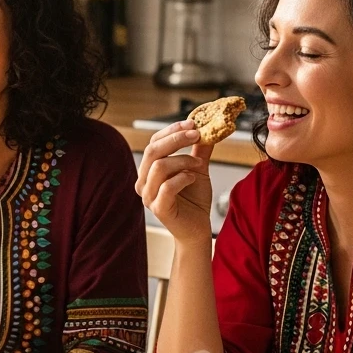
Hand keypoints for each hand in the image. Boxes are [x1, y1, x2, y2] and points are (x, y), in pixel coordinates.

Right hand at [134, 120, 213, 244]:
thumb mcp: (198, 169)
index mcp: (149, 170)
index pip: (153, 143)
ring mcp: (149, 196)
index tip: (192, 123)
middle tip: (197, 134)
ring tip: (199, 163)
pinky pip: (167, 187)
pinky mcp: (159, 209)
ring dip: (182, 160)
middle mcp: (144, 182)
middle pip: (152, 151)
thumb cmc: (194, 201)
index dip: (171, 131)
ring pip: (159, 166)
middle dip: (176, 139)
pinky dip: (183, 178)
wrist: (198, 228)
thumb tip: (209, 129)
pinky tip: (193, 178)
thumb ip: (199, 150)